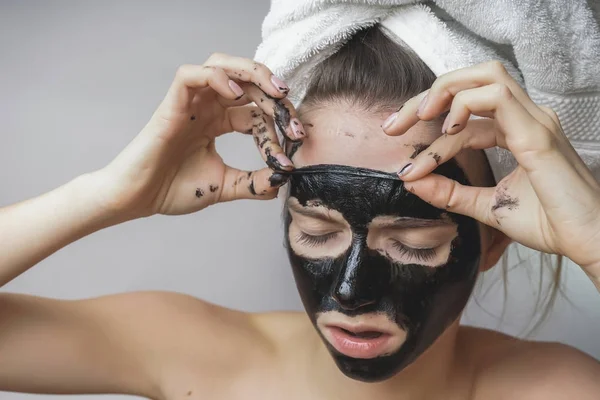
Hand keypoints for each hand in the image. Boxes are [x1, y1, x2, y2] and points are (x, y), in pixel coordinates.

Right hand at [94, 53, 304, 218]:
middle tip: (294, 121)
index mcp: (219, 123)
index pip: (256, 111)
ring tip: (275, 93)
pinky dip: (216, 76)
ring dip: (252, 73)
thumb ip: (254, 182)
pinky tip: (236, 94)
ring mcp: (190, 103)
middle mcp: (207, 107)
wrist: (139, 200)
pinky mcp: (172, 104)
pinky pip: (192, 75)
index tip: (297, 141)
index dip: (279, 122)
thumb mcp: (225, 186)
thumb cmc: (173, 190)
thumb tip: (282, 182)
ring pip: (221, 65)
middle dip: (275, 97)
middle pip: (246, 82)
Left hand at [383, 61, 599, 278]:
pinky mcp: (538, 133)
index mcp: (517, 130)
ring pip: (485, 76)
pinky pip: (497, 97)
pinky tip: (449, 131)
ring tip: (420, 118)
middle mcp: (526, 118)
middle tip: (394, 125)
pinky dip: (466, 106)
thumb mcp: (487, 206)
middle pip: (471, 82)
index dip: (430, 136)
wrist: (588, 242)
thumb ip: (451, 193)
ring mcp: (534, 120)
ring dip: (445, 91)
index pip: (465, 115)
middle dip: (427, 97)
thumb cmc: (549, 222)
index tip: (406, 166)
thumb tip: (412, 180)